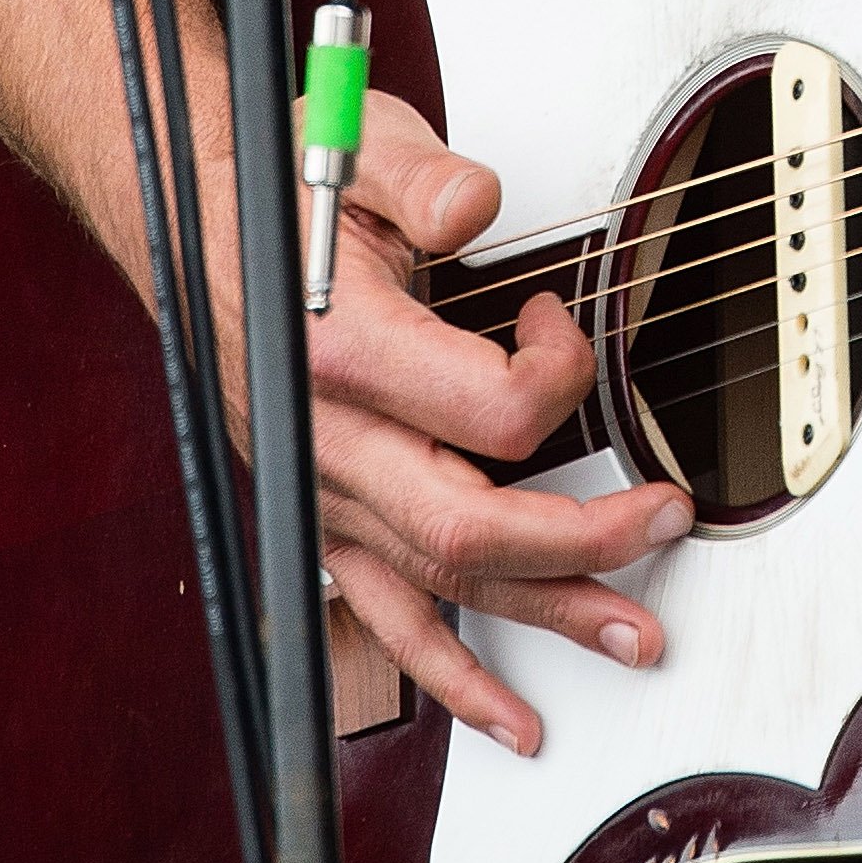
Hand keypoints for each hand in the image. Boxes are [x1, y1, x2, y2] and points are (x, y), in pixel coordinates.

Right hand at [249, 86, 689, 760]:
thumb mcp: (356, 145)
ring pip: (443, 582)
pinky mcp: (324, 514)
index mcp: (338, 350)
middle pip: (474, 526)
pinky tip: (508, 717)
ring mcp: (323, 490)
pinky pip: (387, 616)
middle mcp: (326, 438)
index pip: (489, 409)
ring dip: (546, 614)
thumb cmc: (278, 183)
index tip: (557, 316)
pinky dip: (450, 675)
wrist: (195, 219)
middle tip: (666, 517)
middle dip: (587, 537)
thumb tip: (475, 206)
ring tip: (634, 639)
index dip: (558, 366)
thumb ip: (421, 177)